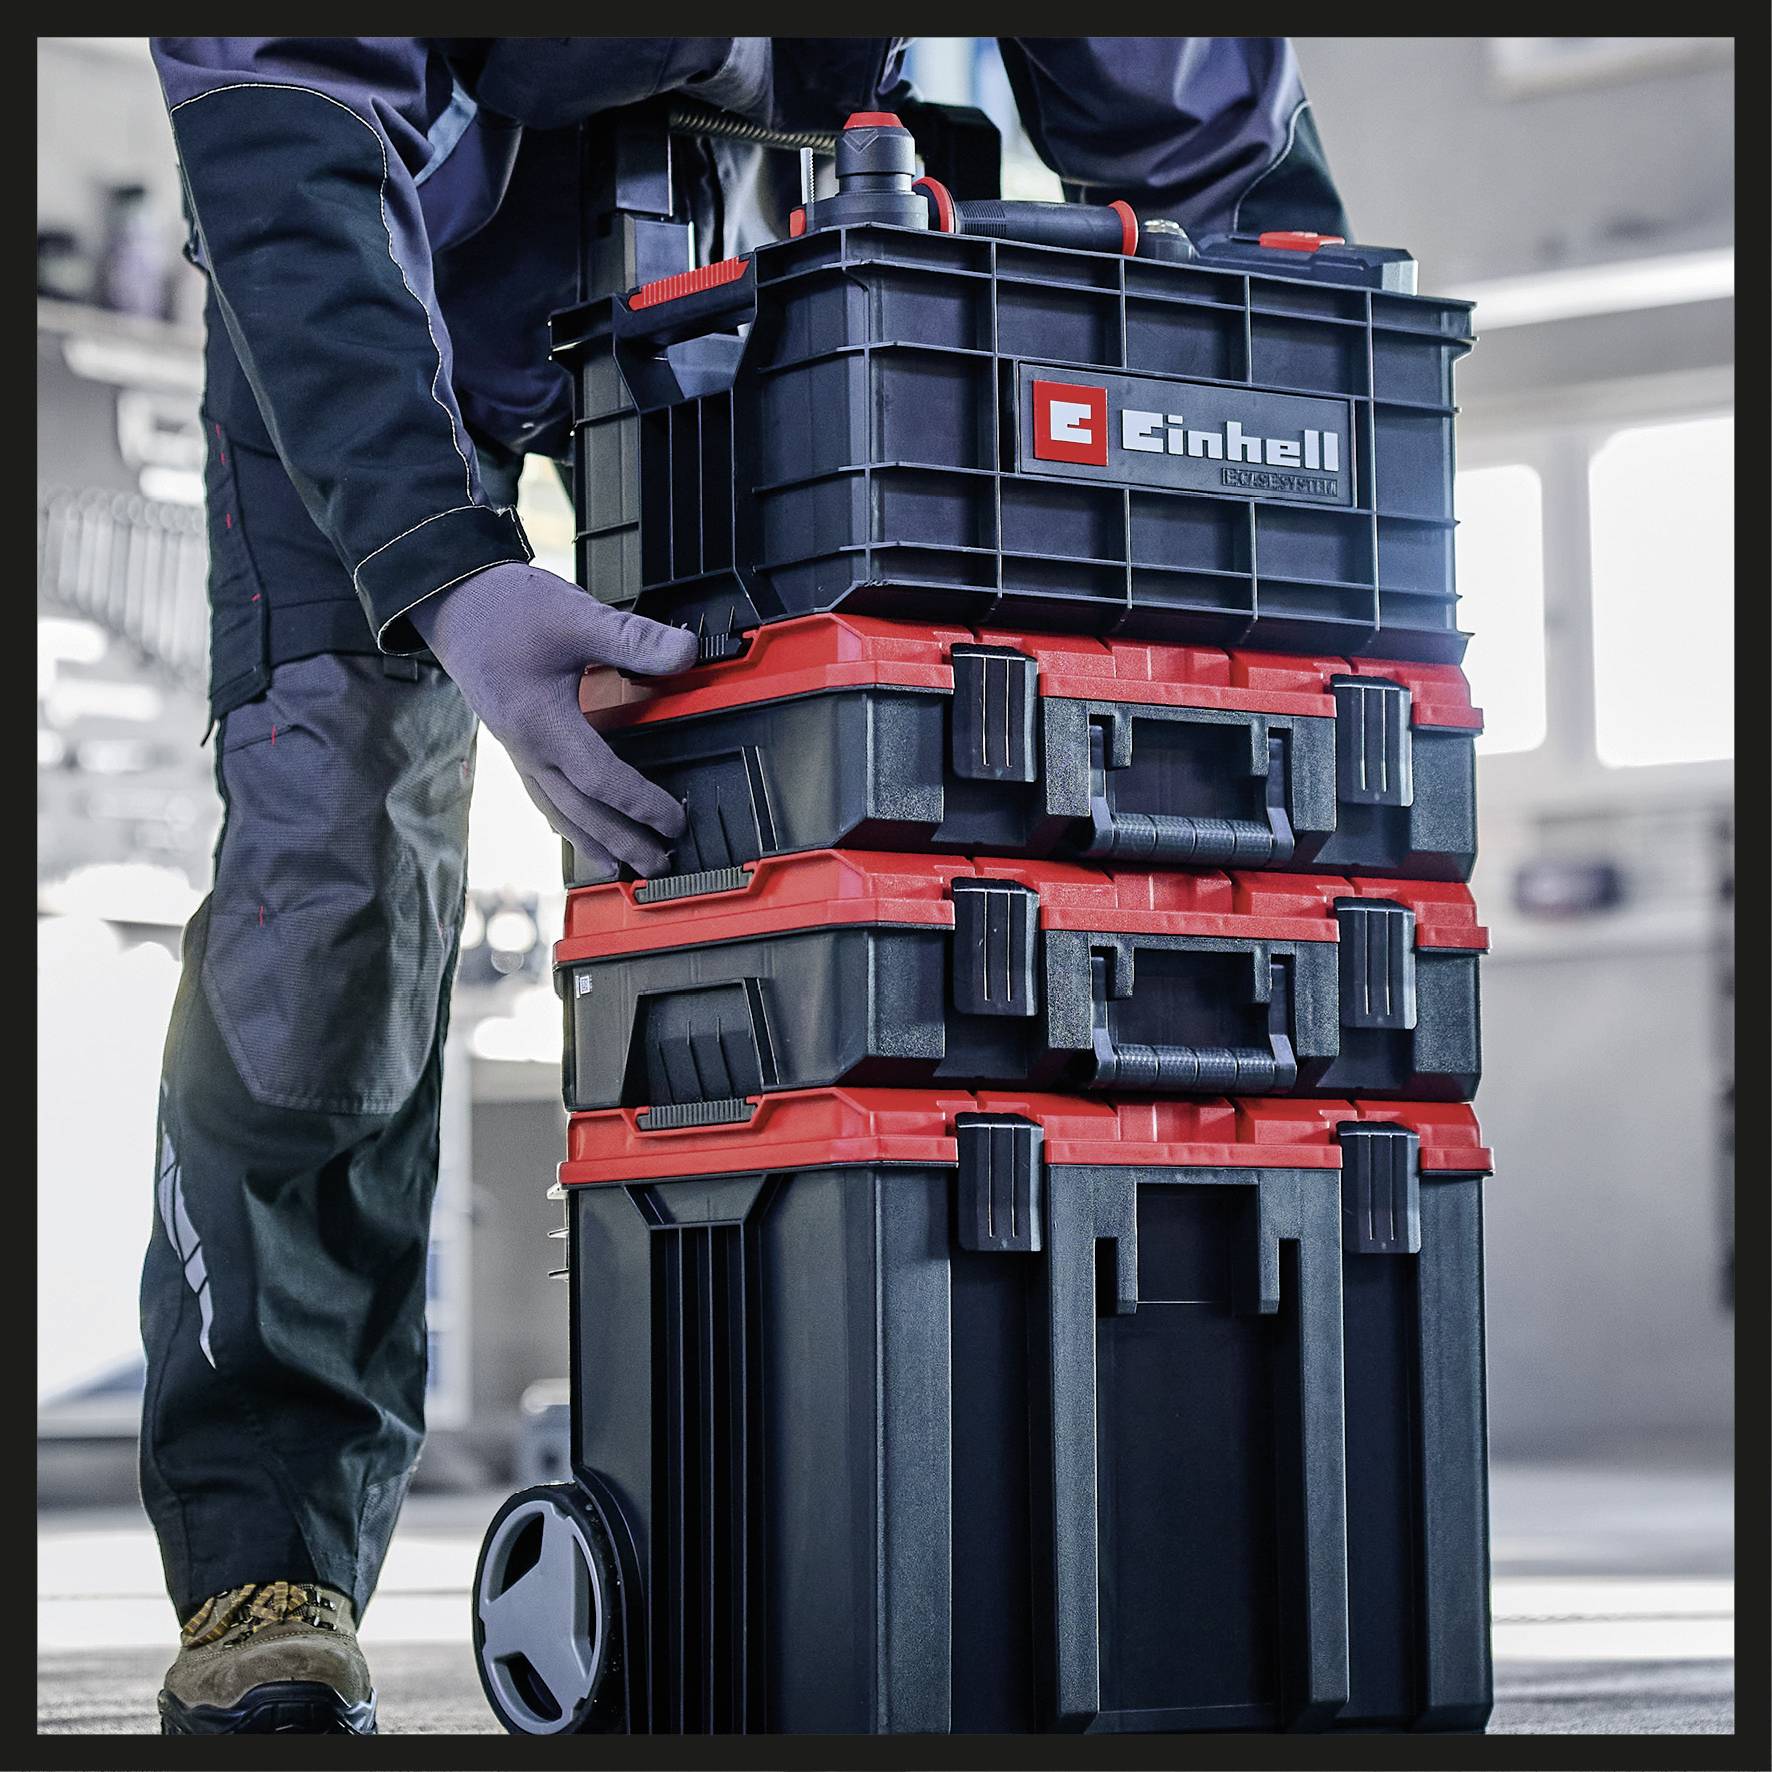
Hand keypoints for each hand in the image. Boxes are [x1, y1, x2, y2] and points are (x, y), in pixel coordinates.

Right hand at [410, 561, 696, 878]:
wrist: (451, 600)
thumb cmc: (505, 609)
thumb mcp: (575, 617)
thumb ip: (633, 639)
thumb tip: (685, 653)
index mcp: (543, 723)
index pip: (602, 779)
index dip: (641, 804)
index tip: (673, 820)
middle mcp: (528, 747)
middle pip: (580, 811)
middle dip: (621, 841)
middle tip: (658, 863)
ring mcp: (518, 749)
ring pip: (557, 810)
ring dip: (592, 841)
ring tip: (619, 868)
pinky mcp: (514, 742)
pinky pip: (541, 794)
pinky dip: (565, 820)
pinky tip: (576, 830)